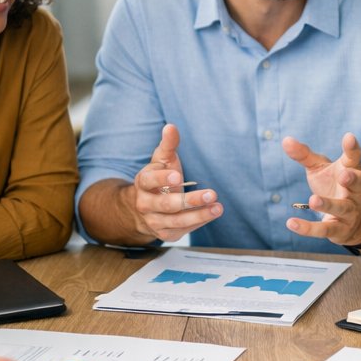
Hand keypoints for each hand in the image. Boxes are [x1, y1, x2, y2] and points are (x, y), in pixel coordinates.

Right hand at [130, 124, 220, 241]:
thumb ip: (168, 145)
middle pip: (166, 204)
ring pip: (176, 220)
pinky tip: (211, 213)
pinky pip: (183, 229)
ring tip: (217, 207)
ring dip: (199, 215)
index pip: (149, 180)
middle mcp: (145, 204)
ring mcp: (154, 221)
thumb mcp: (161, 160)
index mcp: (143, 183)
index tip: (178, 176)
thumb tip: (171, 127)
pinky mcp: (165, 233)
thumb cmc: (158, 179)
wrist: (143, 208)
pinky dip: (199, 222)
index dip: (162, 178)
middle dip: (189, 200)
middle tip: (211, 193)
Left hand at [281, 132, 360, 244]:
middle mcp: (355, 191)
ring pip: (342, 208)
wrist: (351, 221)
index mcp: (351, 171)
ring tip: (313, 200)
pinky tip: (291, 223)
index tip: (349, 137)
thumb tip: (286, 140)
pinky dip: (308, 228)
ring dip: (328, 204)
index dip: (352, 148)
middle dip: (352, 179)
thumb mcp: (319, 168)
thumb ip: (304, 155)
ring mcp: (350, 211)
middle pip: (357, 184)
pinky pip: (325, 229)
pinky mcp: (339, 229)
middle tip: (344, 175)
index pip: (354, 158)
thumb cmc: (332, 186)